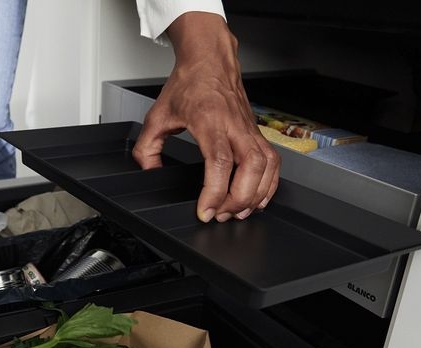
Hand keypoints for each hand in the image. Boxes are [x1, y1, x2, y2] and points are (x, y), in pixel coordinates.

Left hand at [133, 12, 279, 222]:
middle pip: (250, 168)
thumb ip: (147, 147)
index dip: (215, 192)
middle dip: (238, 199)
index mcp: (210, 120)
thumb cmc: (189, 84)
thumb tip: (150, 171)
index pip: (219, 162)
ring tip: (238, 211)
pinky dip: (269, 184)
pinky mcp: (257, 133)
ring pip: (267, 166)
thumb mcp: (158, 116)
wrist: (210, 60)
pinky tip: (256, 198)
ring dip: (256, 195)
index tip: (206, 210)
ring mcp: (250, 129)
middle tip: (221, 214)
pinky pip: (272, 162)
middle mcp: (235, 125)